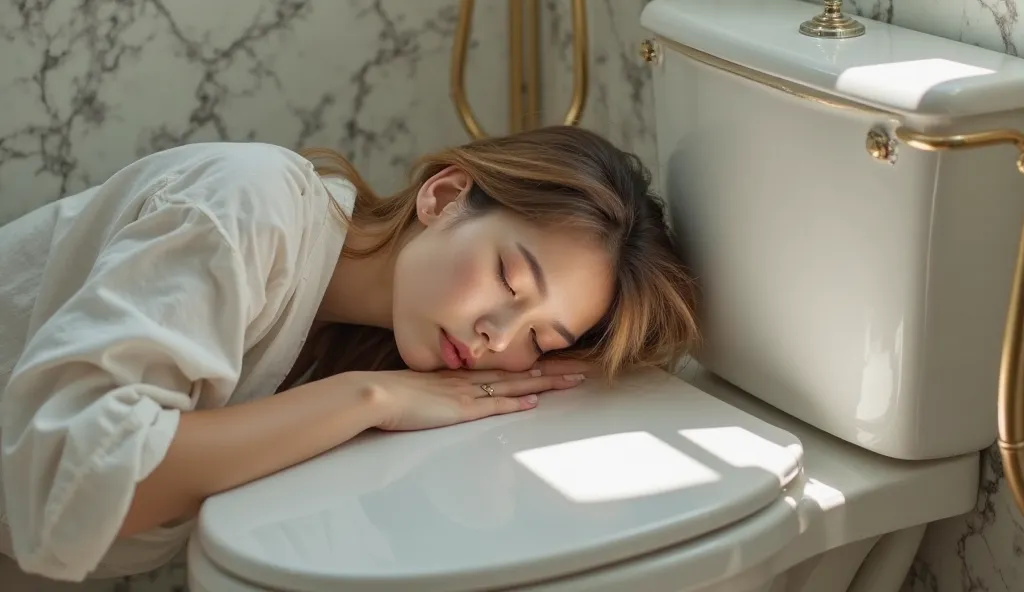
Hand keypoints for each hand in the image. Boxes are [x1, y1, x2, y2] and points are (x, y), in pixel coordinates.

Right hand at [357, 368, 585, 431]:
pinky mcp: (459, 410)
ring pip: (515, 384)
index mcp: (463, 375)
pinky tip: (534, 400)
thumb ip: (439, 393)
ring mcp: (466, 393)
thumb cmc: (392, 395)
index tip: (560, 362)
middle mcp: (470, 379)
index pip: (507, 368)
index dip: (536, 365)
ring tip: (573, 380)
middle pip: (520, 372)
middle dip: (554, 370)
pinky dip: (515, 402)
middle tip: (582, 367)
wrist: (373, 394)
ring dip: (546, 383)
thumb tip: (449, 399)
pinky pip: (493, 405)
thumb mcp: (422, 390)